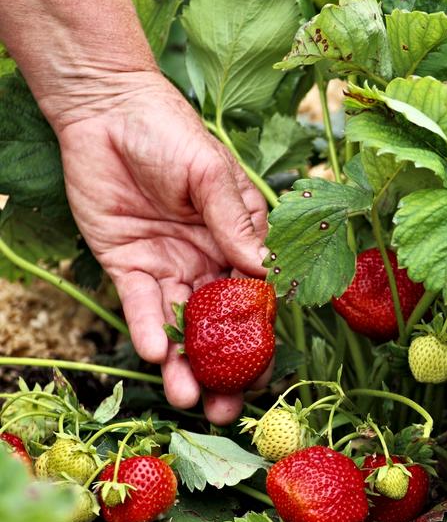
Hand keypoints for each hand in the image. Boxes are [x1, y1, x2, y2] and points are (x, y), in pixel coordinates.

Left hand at [55, 71, 270, 423]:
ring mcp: (170, 268)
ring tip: (188, 400)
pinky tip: (156, 354)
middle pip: (221, 327)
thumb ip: (234, 222)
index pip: (258, 300)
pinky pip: (142, 307)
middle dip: (225, 371)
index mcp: (241, 242)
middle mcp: (210, 262)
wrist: (104, 110)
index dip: (262, 340)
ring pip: (183, 328)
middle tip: (227, 411)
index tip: (265, 376)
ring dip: (185, 365)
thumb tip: (262, 271)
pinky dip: (150, 330)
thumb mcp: (210, 173)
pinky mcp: (129, 268)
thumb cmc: (169, 131)